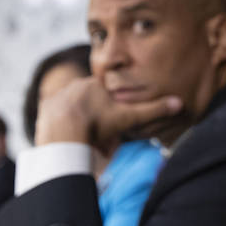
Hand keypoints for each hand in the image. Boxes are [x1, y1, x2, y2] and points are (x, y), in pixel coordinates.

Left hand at [35, 76, 181, 153]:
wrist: (64, 133)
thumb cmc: (97, 124)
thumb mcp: (129, 118)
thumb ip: (153, 110)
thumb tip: (180, 103)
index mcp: (95, 84)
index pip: (109, 96)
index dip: (114, 114)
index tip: (113, 128)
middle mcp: (75, 85)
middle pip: (92, 103)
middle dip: (99, 120)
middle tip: (101, 139)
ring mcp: (59, 96)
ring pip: (76, 110)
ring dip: (83, 123)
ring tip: (87, 141)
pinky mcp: (45, 109)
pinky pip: (59, 117)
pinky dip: (66, 127)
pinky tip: (71, 138)